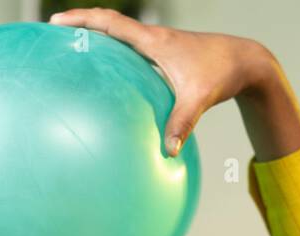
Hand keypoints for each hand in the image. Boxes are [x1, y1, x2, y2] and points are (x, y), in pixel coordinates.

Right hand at [49, 7, 271, 155]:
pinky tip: (112, 77)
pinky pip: (134, 52)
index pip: (110, 23)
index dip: (82, 20)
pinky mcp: (167, 56)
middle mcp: (154, 38)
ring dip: (98, 38)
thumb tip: (168, 151)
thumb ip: (183, 123)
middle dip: (81, 25)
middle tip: (54, 33)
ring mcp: (160, 46)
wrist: (245, 62)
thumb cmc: (222, 74)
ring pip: (121, 36)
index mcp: (154, 41)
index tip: (56, 23)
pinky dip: (118, 56)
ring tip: (74, 51)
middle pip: (109, 24)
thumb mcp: (200, 99)